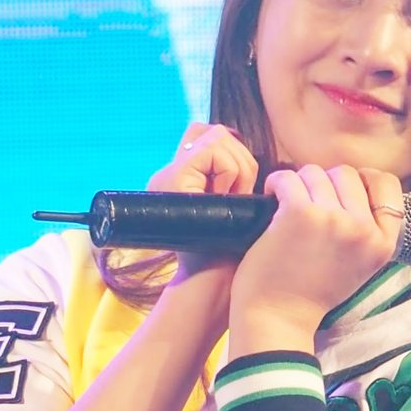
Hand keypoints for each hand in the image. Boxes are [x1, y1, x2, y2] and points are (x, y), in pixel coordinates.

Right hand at [147, 121, 260, 289]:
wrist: (213, 279)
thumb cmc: (229, 249)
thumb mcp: (232, 208)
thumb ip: (229, 180)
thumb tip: (244, 146)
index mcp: (178, 179)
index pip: (204, 133)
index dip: (232, 150)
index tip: (241, 185)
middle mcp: (166, 173)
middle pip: (214, 131)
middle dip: (240, 158)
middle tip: (240, 195)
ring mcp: (166, 175)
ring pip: (217, 137)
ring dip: (238, 168)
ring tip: (233, 200)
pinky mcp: (171, 179)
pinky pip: (213, 151)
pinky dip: (230, 172)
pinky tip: (225, 198)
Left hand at [228, 163, 403, 354]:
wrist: (279, 319)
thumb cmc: (313, 294)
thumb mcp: (359, 266)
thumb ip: (367, 230)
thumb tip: (359, 187)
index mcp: (383, 244)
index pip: (388, 185)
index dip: (364, 179)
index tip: (343, 190)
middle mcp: (363, 229)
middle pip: (348, 174)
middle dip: (325, 183)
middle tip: (309, 204)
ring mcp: (333, 219)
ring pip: (317, 173)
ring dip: (299, 184)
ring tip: (288, 206)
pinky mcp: (300, 213)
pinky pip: (288, 178)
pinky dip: (276, 184)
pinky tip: (272, 198)